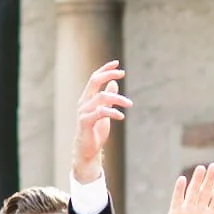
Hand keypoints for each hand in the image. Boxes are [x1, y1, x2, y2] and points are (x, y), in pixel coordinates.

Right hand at [71, 62, 130, 182]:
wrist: (88, 150)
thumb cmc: (95, 131)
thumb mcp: (105, 111)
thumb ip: (108, 98)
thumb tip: (114, 83)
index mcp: (87, 98)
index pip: (94, 78)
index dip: (105, 70)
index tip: (117, 64)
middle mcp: (83, 102)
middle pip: (94, 81)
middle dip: (108, 74)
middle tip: (123, 73)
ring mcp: (83, 111)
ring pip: (101, 97)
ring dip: (118, 98)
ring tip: (130, 104)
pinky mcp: (86, 122)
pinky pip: (100, 112)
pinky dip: (112, 112)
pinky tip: (121, 116)